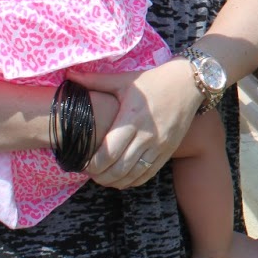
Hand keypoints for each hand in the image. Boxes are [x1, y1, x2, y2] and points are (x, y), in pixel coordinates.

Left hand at [71, 61, 199, 188]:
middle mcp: (147, 134)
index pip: (109, 151)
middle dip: (100, 175)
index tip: (81, 162)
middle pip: (119, 167)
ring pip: (133, 174)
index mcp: (132, 117)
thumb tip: (69, 76)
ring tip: (102, 178)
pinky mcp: (168, 151)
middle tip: (88, 172)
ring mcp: (159, 145)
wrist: (189, 84)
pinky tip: (121, 179)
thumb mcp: (124, 80)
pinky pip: (148, 174)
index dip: (92, 163)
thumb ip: (95, 81)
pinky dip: (132, 181)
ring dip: (114, 181)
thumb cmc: (153, 81)